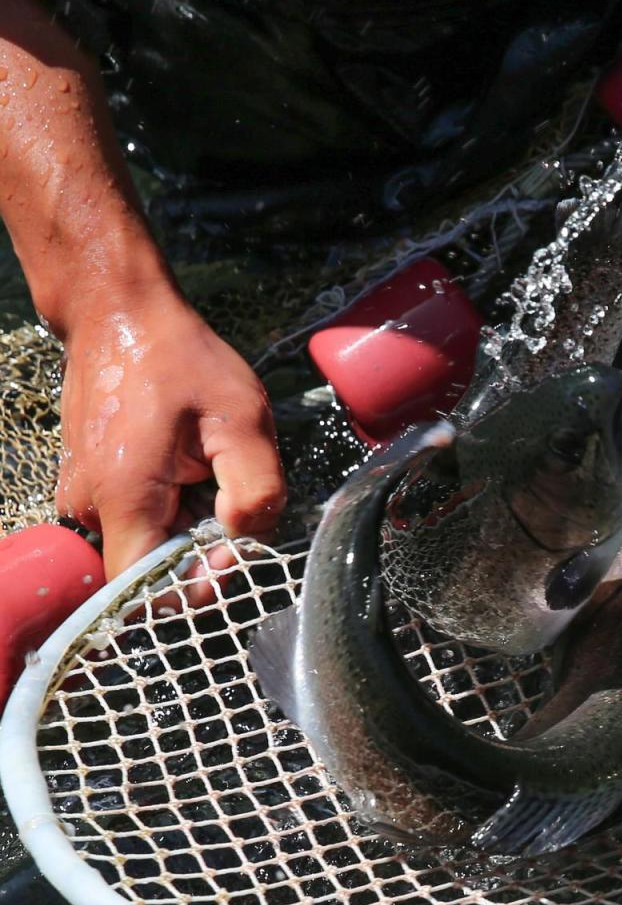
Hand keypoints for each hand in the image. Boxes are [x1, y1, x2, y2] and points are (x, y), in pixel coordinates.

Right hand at [56, 288, 286, 579]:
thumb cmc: (181, 360)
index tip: (229, 539)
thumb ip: (256, 489)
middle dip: (201, 545)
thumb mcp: (243, 418)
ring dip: (188, 518)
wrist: (118, 312)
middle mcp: (91, 507)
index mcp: (125, 499)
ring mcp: (84, 495)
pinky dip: (169, 500)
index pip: (149, 593)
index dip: (197, 584)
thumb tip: (242, 536)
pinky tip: (184, 458)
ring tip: (204, 462)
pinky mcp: (88, 483)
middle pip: (153, 568)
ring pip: (148, 540)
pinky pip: (135, 515)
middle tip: (227, 487)